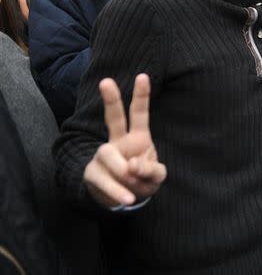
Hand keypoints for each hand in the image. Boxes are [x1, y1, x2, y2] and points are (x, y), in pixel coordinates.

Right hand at [83, 74, 165, 207]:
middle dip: (111, 100)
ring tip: (135, 184)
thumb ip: (152, 169)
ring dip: (124, 172)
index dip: (142, 96)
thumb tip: (133, 166)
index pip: (140, 113)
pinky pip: (104, 180)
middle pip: (114, 118)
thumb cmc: (143, 179)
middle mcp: (118, 141)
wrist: (124, 198)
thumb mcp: (156, 176)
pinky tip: (128, 198)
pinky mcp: (93, 173)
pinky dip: (118, 191)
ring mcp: (103, 156)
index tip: (143, 76)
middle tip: (106, 81)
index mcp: (138, 137)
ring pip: (109, 154)